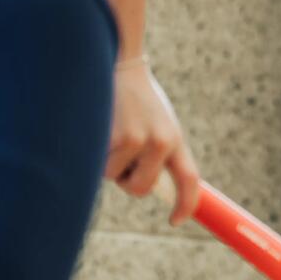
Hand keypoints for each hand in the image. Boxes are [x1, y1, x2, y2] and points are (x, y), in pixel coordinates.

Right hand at [107, 59, 199, 224]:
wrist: (117, 59)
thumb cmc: (133, 97)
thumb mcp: (156, 122)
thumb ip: (158, 152)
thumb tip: (152, 188)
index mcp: (175, 138)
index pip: (189, 180)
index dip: (186, 204)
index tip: (176, 220)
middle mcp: (162, 141)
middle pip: (142, 188)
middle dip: (126, 180)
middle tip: (121, 153)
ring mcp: (138, 140)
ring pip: (113, 177)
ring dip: (106, 162)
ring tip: (108, 130)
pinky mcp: (114, 137)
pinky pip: (96, 165)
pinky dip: (91, 153)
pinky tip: (97, 126)